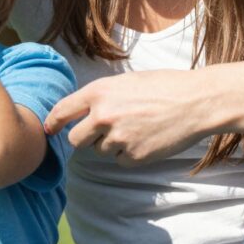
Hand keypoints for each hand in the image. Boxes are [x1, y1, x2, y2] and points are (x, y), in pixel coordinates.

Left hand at [43, 70, 215, 164]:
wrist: (195, 102)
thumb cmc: (164, 87)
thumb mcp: (126, 82)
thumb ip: (101, 97)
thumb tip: (83, 113)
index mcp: (99, 92)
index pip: (62, 111)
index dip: (53, 123)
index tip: (49, 129)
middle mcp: (103, 116)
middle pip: (76, 139)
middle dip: (84, 138)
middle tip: (103, 132)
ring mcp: (118, 138)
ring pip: (100, 151)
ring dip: (111, 145)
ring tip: (136, 129)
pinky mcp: (133, 156)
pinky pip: (120, 161)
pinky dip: (130, 154)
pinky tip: (146, 139)